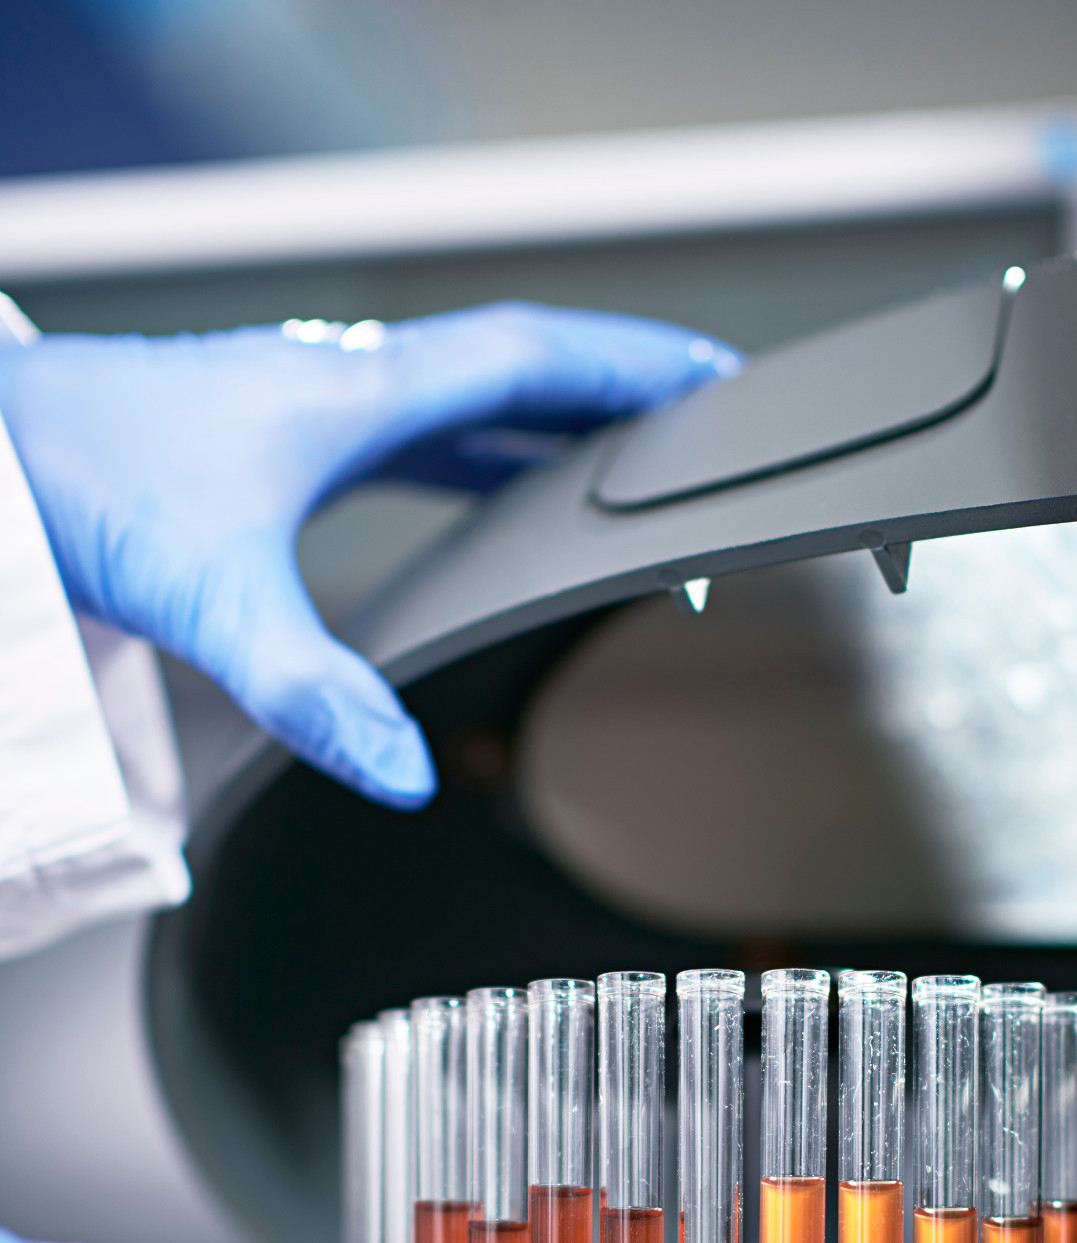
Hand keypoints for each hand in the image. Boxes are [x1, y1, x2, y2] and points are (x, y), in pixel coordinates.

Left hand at [0, 304, 738, 806]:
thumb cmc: (79, 481)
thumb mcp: (211, 598)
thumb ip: (311, 692)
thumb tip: (398, 769)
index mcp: (359, 391)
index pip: (534, 356)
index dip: (636, 365)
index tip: (715, 378)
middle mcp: (345, 381)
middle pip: (517, 371)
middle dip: (614, 397)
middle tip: (692, 428)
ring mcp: (310, 403)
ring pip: (464, 400)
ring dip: (547, 426)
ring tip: (615, 466)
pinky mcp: (276, 436)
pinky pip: (412, 432)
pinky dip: (472, 456)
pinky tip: (477, 498)